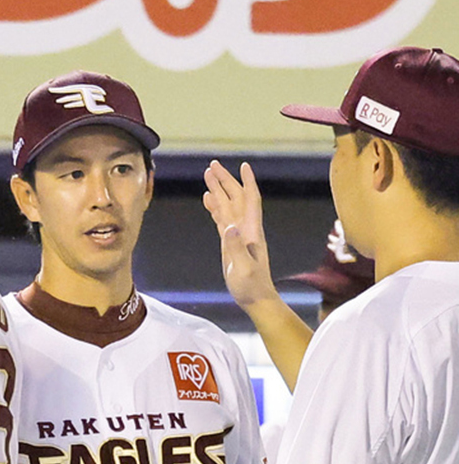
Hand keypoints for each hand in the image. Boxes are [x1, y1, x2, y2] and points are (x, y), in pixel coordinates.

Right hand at [202, 161, 276, 309]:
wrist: (255, 298)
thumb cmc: (251, 286)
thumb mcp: (243, 268)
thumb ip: (236, 247)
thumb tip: (229, 226)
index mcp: (251, 231)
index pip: (250, 200)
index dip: (247, 182)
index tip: (243, 165)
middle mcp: (245, 228)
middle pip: (236, 198)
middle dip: (225, 181)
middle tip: (212, 165)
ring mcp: (237, 234)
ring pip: (228, 206)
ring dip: (218, 190)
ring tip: (207, 175)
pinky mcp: (230, 242)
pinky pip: (221, 218)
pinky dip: (215, 206)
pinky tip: (207, 199)